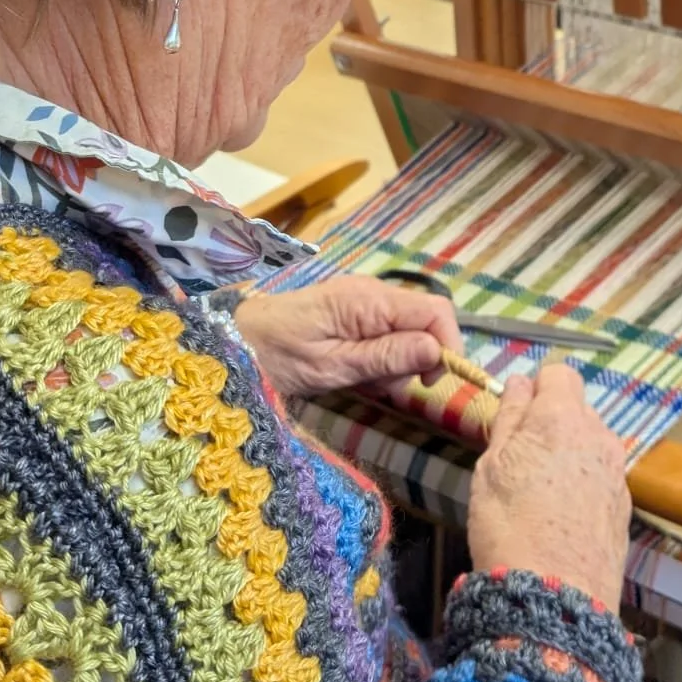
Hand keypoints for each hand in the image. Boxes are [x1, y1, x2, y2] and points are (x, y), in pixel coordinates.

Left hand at [233, 276, 462, 396]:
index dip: (448, 345)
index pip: (436, 311)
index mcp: (369, 300)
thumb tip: (437, 351)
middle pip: (424, 323)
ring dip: (396, 363)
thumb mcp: (333, 366)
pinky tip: (355, 373)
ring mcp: (363, 301)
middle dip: (416, 360)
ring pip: (407, 331)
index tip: (433, 382)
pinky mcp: (353, 312)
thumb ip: (386, 357)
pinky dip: (380, 358)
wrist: (233, 340)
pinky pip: (386, 333)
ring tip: (362, 382)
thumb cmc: (277, 355)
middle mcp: (372, 293)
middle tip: (384, 388)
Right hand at [468, 365, 630, 606]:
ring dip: (567, 455)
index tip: (516, 417)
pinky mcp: (624, 506)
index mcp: (563, 417)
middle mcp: (599, 436)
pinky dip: (582, 486)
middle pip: (576, 409)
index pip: (558, 373)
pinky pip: (600, 478)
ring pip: (589, 445)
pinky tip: (560, 517)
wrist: (554, 597)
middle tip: (519, 461)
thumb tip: (520, 382)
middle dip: (551, 424)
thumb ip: (509, 418)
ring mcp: (617, 472)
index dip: (535, 389)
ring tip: (538, 494)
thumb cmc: (509, 526)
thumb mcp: (491, 467)